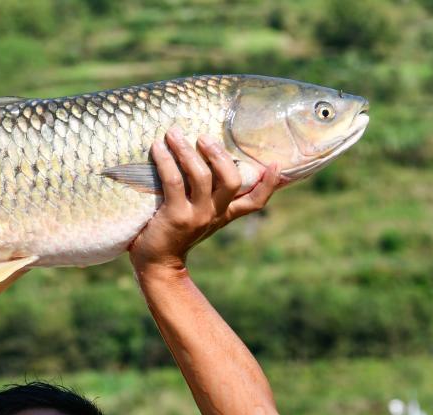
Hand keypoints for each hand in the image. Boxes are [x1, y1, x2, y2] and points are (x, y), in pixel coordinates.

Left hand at [128, 127, 279, 272]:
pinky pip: (173, 181)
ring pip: (201, 176)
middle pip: (232, 181)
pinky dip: (166, 161)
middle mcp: (215, 214)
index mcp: (224, 214)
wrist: (157, 263)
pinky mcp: (176, 217)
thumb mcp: (196, 215)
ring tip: (174, 134)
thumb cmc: (173, 233)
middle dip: (219, 155)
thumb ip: (203, 195)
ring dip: (187, 151)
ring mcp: (197, 216)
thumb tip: (198, 159)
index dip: (268, 185)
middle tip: (203, 137)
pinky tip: (157, 148)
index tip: (276, 164)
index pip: (255, 202)